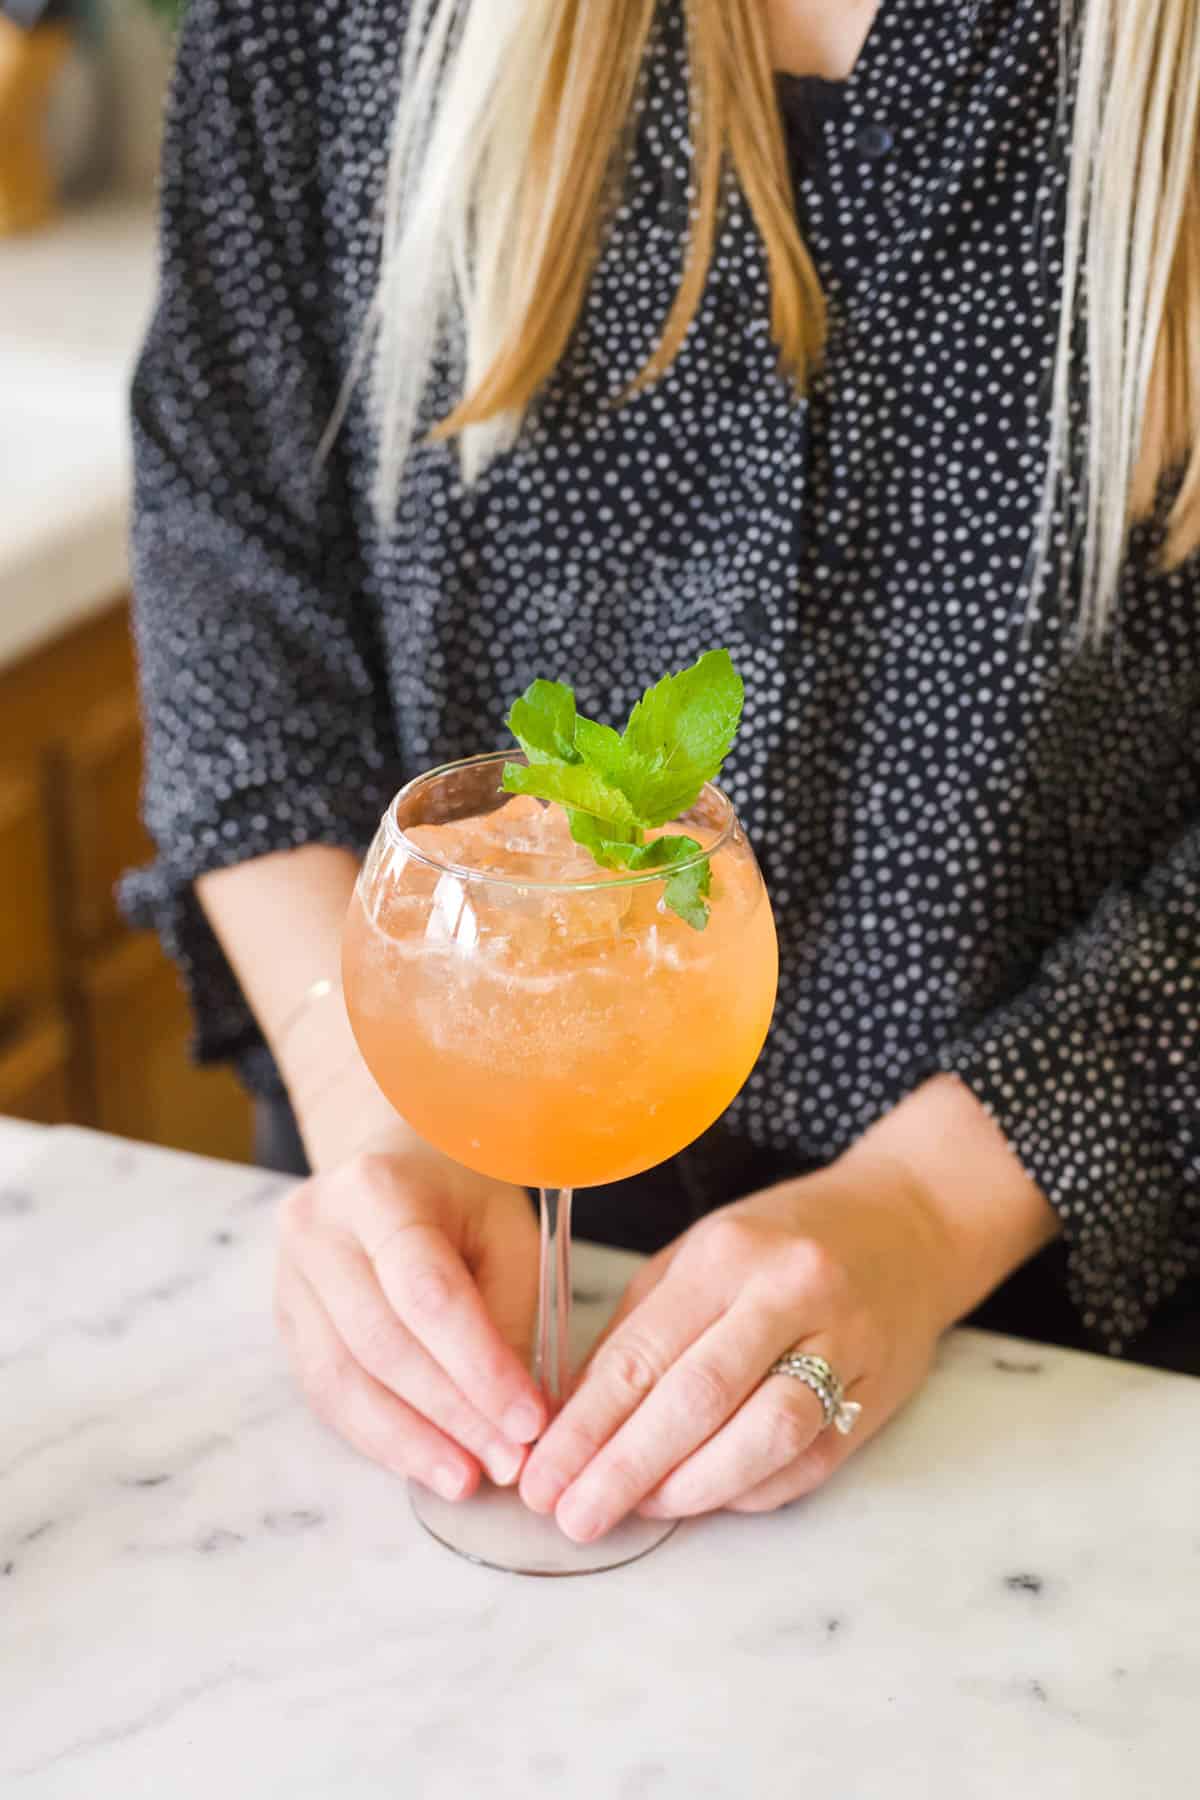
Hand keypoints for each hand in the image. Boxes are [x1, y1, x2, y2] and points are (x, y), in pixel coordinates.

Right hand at [275, 1141, 544, 1500]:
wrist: (395, 1157)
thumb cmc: (462, 1192)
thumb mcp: (505, 1229)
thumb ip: (508, 1314)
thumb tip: (515, 1419)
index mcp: (377, 1188)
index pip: (427, 1293)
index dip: (477, 1365)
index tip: (528, 1420)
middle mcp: (316, 1228)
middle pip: (380, 1343)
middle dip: (449, 1415)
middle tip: (506, 1461)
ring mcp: (288, 1275)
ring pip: (342, 1380)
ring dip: (409, 1441)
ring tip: (466, 1477)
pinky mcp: (286, 1319)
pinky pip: (326, 1392)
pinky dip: (378, 1435)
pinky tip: (425, 1460)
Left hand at [517, 1151, 953, 1541]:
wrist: (907, 1224)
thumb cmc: (780, 1241)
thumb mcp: (697, 1255)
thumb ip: (638, 1332)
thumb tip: (573, 1419)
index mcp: (728, 1252)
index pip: (643, 1354)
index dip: (585, 1427)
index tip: (542, 1476)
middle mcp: (790, 1292)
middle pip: (698, 1399)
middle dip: (625, 1468)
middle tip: (574, 1514)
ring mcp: (845, 1343)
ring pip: (764, 1436)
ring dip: (691, 1487)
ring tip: (640, 1509)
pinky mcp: (882, 1390)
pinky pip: (810, 1461)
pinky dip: (751, 1490)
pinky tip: (707, 1500)